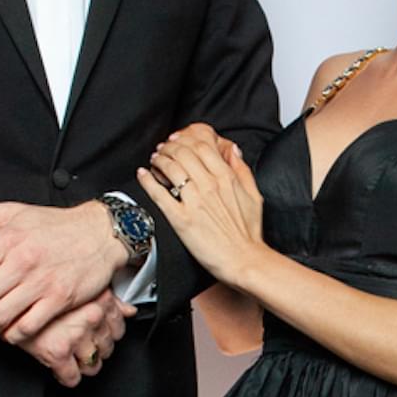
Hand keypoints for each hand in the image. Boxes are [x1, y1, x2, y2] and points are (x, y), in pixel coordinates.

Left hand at [0, 190, 124, 341]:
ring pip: (0, 317)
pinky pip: (27, 327)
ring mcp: (41, 282)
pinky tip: (12, 330)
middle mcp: (21, 261)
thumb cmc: (55, 224)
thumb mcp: (12, 211)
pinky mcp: (59, 299)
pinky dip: (14, 335)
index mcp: (6, 240)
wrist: (100, 233)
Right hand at [19, 291, 126, 389]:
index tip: (95, 335)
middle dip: (94, 349)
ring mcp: (75, 335)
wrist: (6, 291)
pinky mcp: (57, 352)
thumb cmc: (41, 287)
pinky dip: (67, 377)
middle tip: (78, 345)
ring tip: (68, 355)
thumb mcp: (79, 286)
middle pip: (107, 347)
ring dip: (82, 364)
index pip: (119, 327)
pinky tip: (59, 368)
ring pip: (93, 365)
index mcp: (98, 298)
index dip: (106, 334)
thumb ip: (108, 299)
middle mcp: (91, 316)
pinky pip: (72, 377)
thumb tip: (129, 311)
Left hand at [136, 124, 264, 286]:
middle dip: (170, 146)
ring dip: (159, 159)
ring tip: (155, 160)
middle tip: (163, 149)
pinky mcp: (181, 219)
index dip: (186, 137)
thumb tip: (233, 150)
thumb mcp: (253, 195)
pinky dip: (148, 181)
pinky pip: (159, 194)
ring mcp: (194, 202)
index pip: (202, 145)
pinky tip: (143, 175)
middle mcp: (209, 186)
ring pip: (171, 168)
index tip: (179, 139)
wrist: (243, 259)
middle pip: (183, 152)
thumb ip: (242, 169)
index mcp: (227, 178)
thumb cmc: (248, 233)